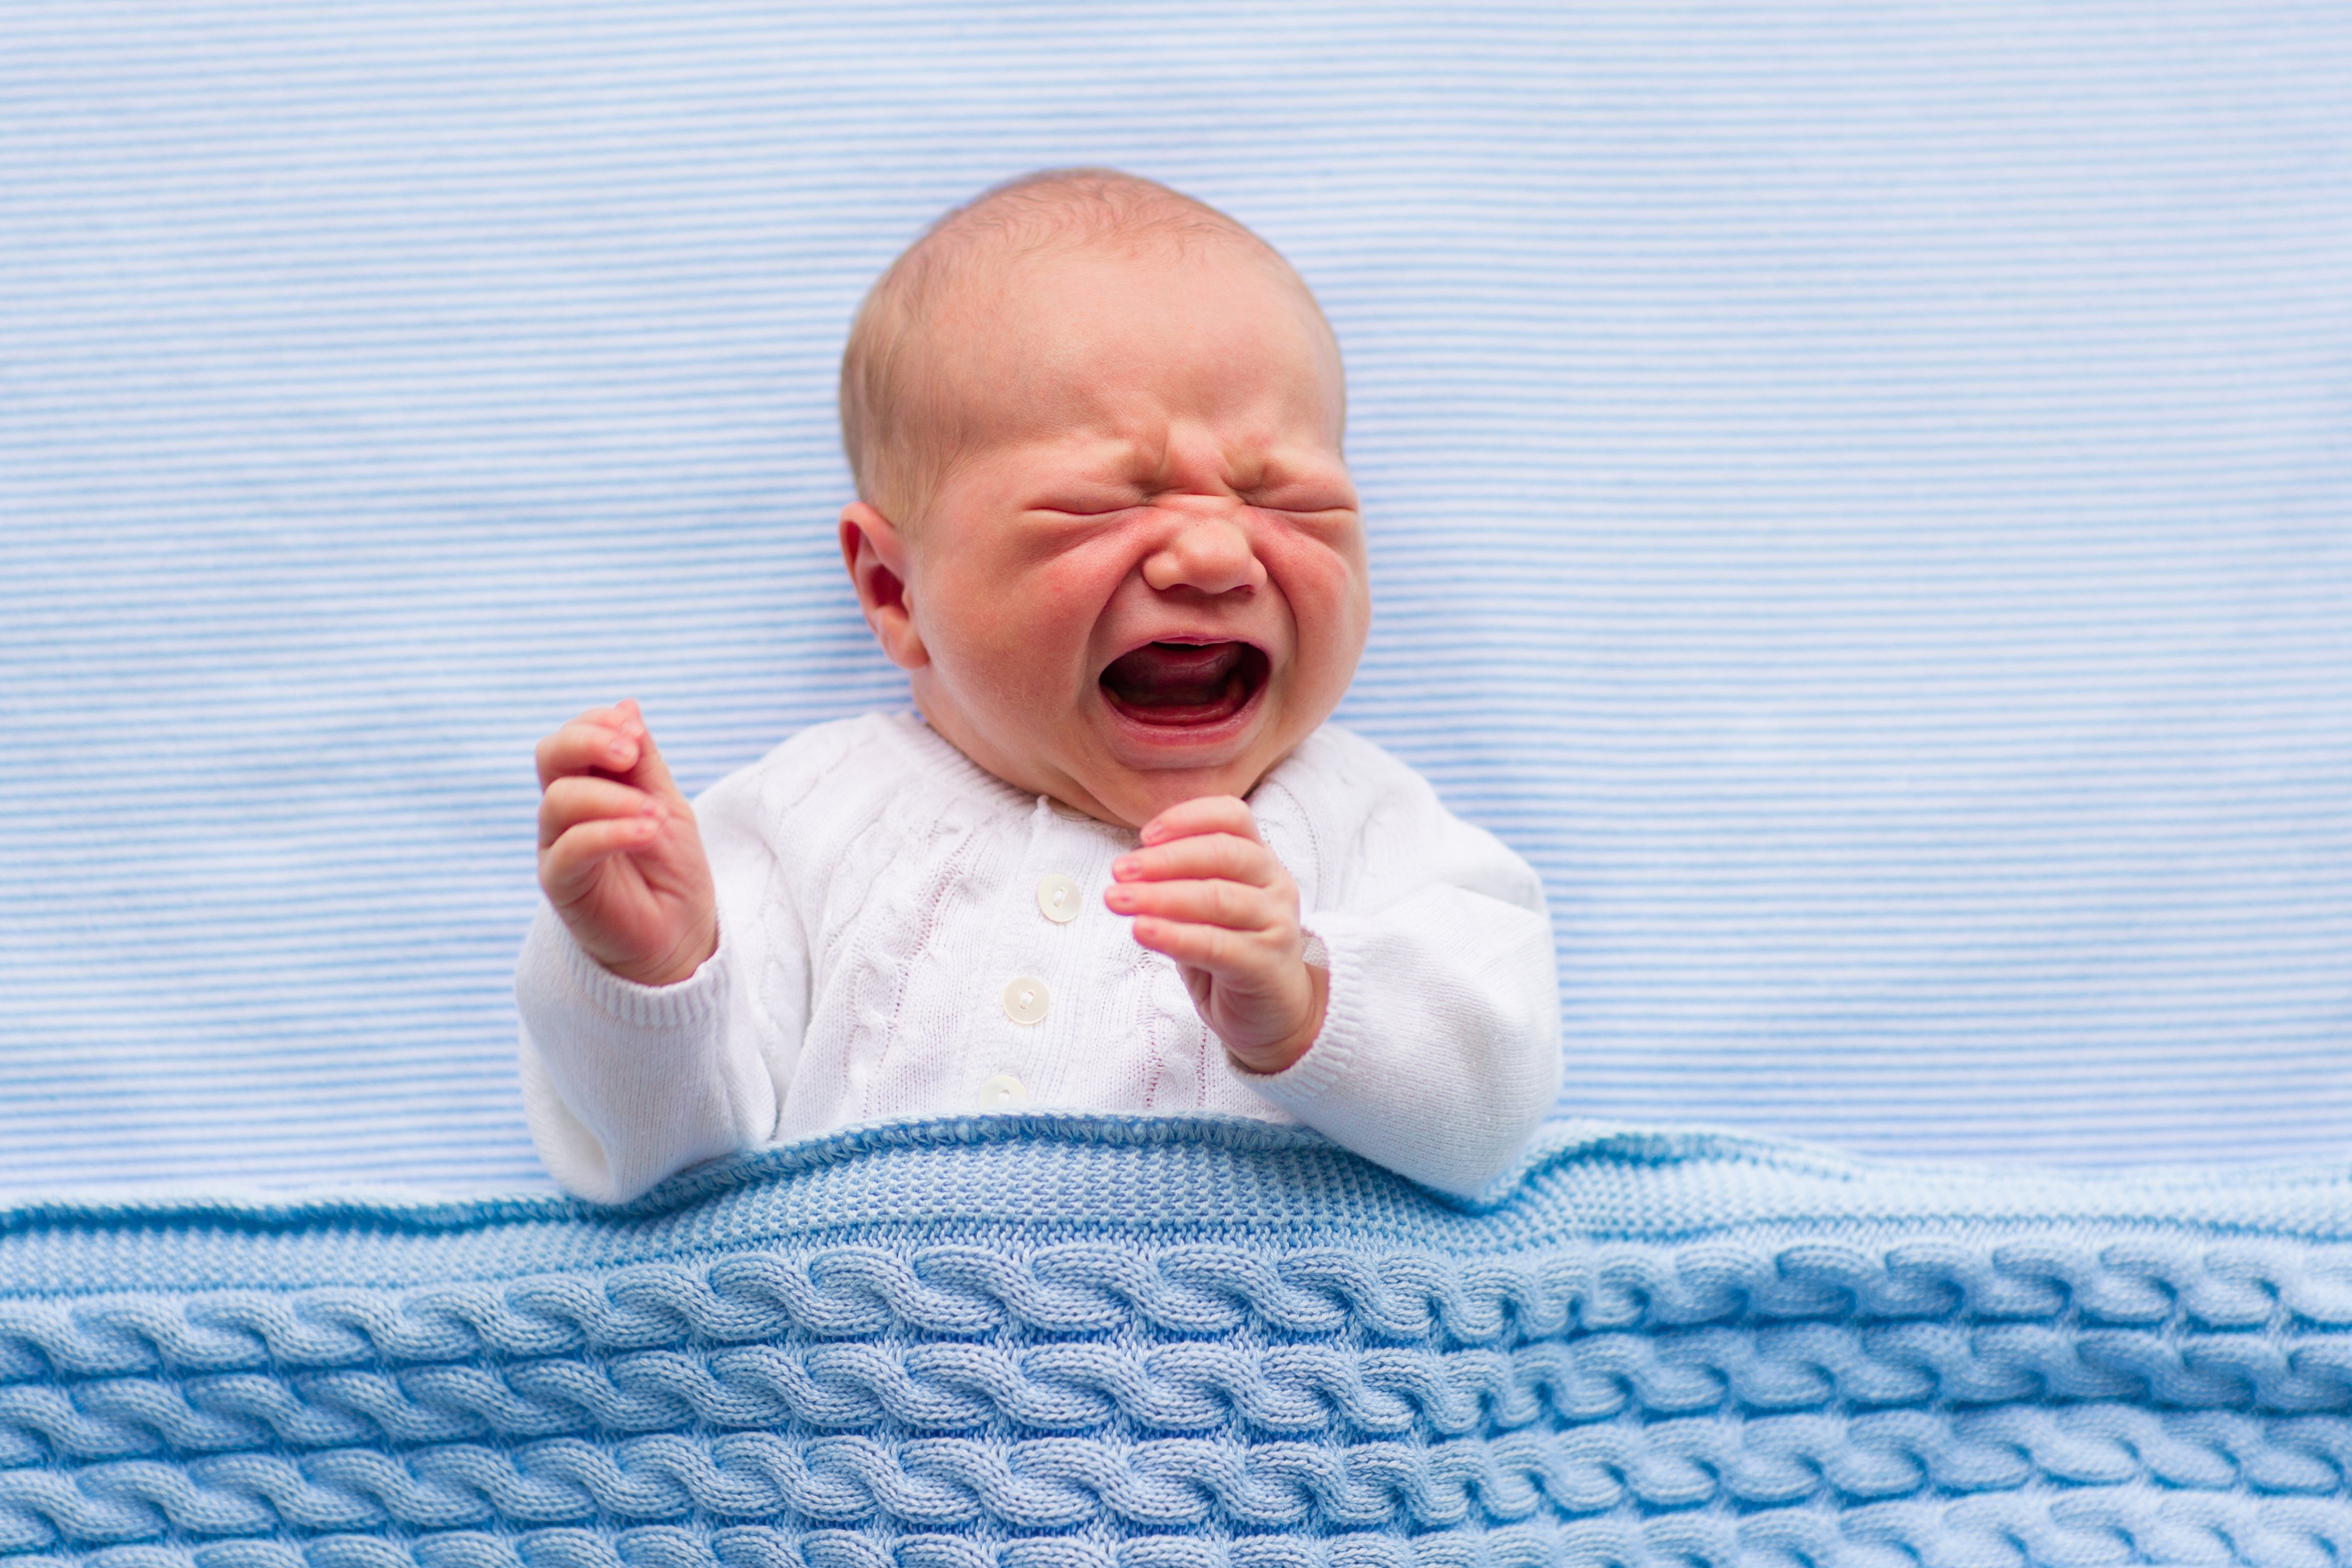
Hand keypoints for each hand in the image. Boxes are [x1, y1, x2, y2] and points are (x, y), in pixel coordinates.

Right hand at [535, 699, 716, 987]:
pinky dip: (609, 832)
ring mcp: (559, 846)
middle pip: (550, 756)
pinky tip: (646, 832)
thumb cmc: (670, 870)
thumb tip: (627, 705)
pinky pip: (571, 848)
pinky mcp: (561, 883)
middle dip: (588, 741)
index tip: (637, 731)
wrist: (677, 935)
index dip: (599, 723)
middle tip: (630, 754)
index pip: (574, 735)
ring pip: (559, 800)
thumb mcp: (666, 803)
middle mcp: (566, 812)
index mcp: (590, 786)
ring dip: (613, 798)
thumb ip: (643, 761)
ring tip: (656, 817)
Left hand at [1106, 796, 1326, 1073]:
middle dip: (1164, 859)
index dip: (1188, 817)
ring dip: (1160, 896)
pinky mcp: (1266, 964)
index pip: (1232, 817)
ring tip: (1118, 900)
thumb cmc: (1232, 955)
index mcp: (1259, 861)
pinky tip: (1141, 931)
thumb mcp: (1206, 911)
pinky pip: (1216, 944)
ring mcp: (1275, 923)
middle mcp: (1274, 885)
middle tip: (1119, 871)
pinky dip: (1174, 935)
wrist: (1276, 1016)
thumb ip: (1181, 884)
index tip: (1144, 835)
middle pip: (1223, 852)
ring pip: (1217, 897)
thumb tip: (1129, 869)